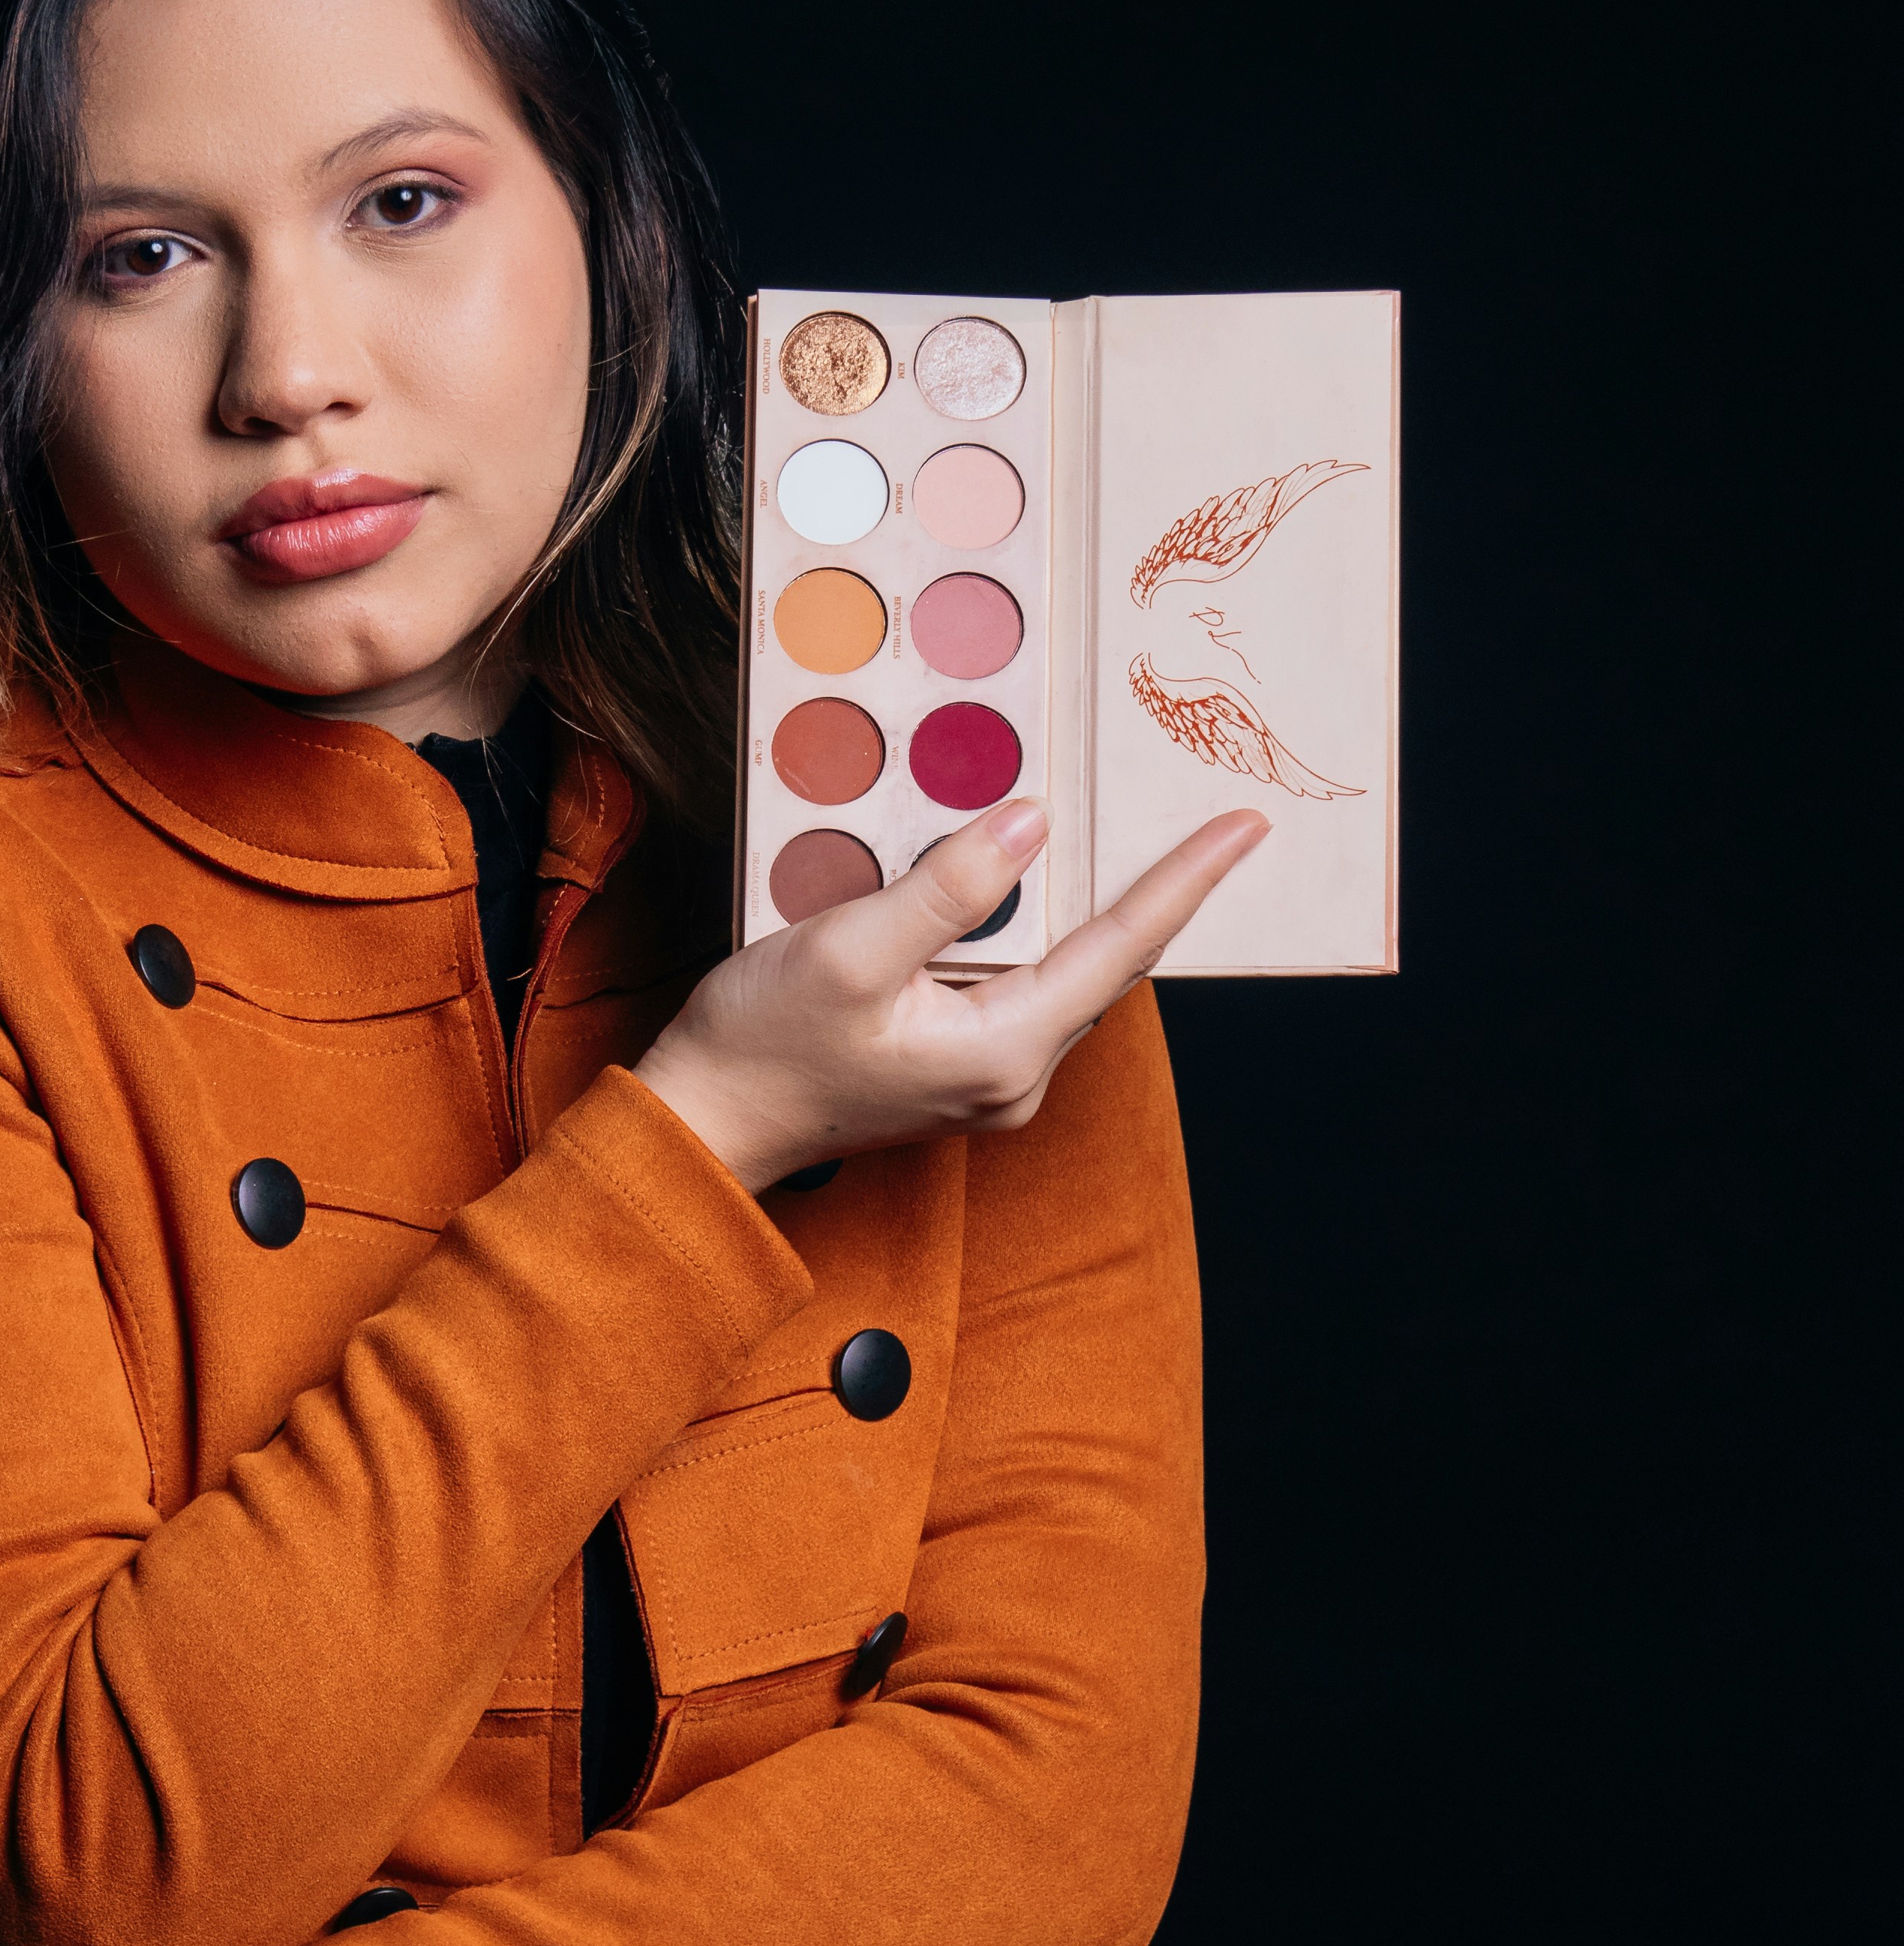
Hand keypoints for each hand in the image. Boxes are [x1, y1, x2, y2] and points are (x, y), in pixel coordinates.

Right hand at [633, 801, 1267, 1193]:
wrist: (702, 1124)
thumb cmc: (760, 1046)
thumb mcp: (848, 949)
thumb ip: (947, 888)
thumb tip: (1031, 828)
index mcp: (1003, 1050)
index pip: (1121, 948)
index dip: (1185, 882)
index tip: (1243, 831)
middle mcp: (1015, 1078)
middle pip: (1105, 965)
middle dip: (1153, 891)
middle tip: (1207, 821)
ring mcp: (989, 1083)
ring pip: (1063, 977)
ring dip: (1089, 910)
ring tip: (1129, 838)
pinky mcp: (958, 1073)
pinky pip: (1019, 991)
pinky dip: (1033, 935)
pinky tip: (1028, 889)